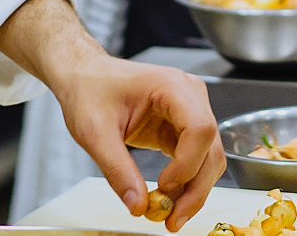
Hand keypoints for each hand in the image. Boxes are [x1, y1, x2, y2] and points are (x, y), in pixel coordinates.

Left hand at [0, 0, 222, 231]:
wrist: (85, 77)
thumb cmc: (90, 91)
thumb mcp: (95, 132)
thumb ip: (118, 170)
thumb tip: (138, 206)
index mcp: (172, 86)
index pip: (199, 127)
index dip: (187, 163)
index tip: (163, 187)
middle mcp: (190, 96)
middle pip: (211, 148)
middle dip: (195, 188)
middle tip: (173, 220)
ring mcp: (191, 111)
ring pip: (209, 158)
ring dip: (194, 190)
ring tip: (169, 215)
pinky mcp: (183, 127)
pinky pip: (196, 159)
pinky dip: (186, 183)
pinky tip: (169, 200)